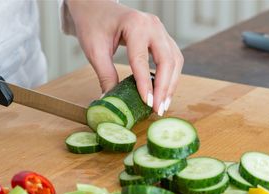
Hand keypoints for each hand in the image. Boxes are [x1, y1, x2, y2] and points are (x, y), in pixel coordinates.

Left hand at [67, 0, 183, 115]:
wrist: (96, 6)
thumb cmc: (93, 24)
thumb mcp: (94, 50)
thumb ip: (105, 75)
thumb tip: (110, 101)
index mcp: (135, 24)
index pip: (142, 59)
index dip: (146, 84)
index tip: (148, 104)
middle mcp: (153, 25)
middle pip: (167, 60)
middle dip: (164, 87)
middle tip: (159, 109)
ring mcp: (160, 30)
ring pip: (175, 60)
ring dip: (171, 84)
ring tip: (163, 104)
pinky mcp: (162, 37)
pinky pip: (173, 58)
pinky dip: (170, 76)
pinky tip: (164, 91)